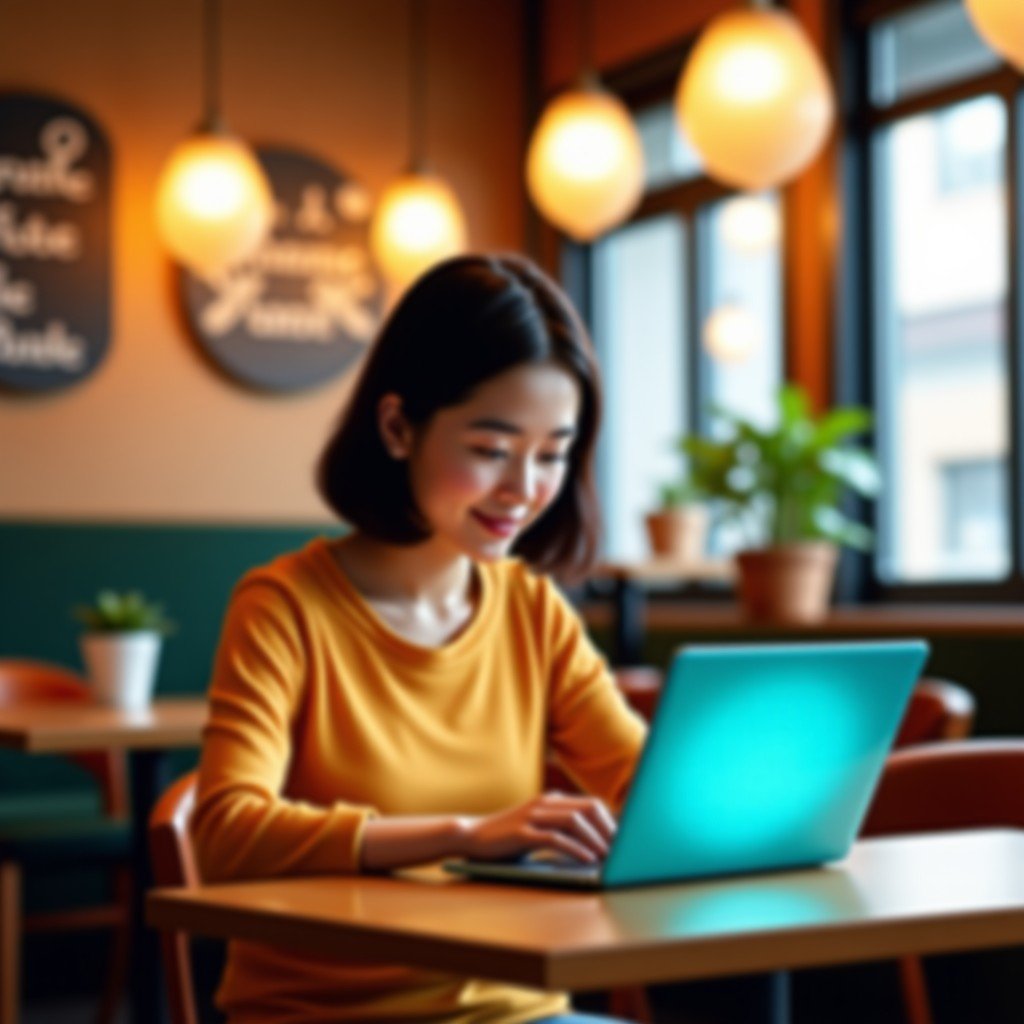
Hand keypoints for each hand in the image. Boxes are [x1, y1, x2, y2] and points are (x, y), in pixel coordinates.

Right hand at [462, 792, 615, 863]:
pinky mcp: (523, 833)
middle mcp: (545, 804)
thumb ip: (559, 830)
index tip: (623, 842)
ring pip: (575, 821)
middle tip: (621, 851)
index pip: (590, 805)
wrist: (471, 836)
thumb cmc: (507, 838)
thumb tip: (593, 845)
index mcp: (551, 801)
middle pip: (588, 808)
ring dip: (595, 839)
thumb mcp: (536, 828)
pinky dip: (575, 849)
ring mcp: (533, 816)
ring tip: (607, 857)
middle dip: (608, 829)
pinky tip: (587, 860)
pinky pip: (556, 838)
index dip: (610, 822)